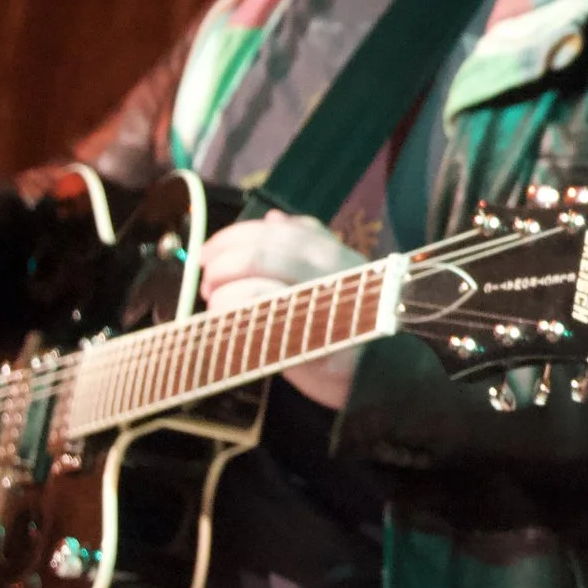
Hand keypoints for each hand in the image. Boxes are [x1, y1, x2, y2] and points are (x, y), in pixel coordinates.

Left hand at [197, 212, 368, 409]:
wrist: (380, 369)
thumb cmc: (344, 319)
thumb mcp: (330, 273)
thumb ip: (303, 245)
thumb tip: (273, 218)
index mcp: (331, 251)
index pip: (276, 231)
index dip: (232, 238)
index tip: (206, 253)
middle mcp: (331, 273)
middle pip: (262, 255)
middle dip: (222, 266)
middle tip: (207, 283)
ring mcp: (326, 309)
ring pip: (259, 290)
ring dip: (225, 297)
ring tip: (215, 305)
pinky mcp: (317, 348)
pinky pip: (266, 332)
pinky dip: (240, 326)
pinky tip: (229, 329)